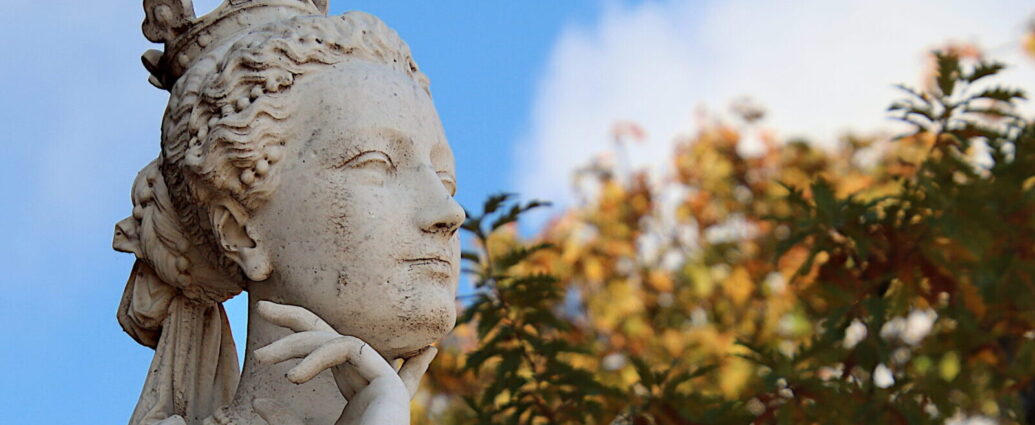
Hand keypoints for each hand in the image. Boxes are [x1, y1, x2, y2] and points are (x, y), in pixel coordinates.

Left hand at [253, 301, 437, 424]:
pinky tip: (292, 379)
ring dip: (295, 342)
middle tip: (262, 306)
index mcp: (355, 400)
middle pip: (333, 336)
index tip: (279, 329)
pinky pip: (349, 348)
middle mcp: (369, 385)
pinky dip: (316, 357)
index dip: (304, 346)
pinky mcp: (387, 382)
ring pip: (335, 338)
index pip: (334, 360)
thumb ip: (284, 423)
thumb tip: (258, 401)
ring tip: (261, 358)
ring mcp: (381, 382)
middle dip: (298, 318)